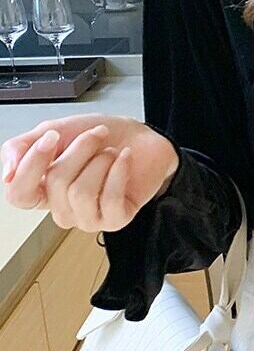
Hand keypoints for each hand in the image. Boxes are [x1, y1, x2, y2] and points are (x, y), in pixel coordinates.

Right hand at [1, 113, 178, 231]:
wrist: (143, 138)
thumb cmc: (103, 137)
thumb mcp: (56, 131)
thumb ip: (23, 147)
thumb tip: (8, 174)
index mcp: (43, 191)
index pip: (19, 196)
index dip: (32, 166)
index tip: (51, 138)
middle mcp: (63, 209)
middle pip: (56, 184)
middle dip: (79, 150)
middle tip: (97, 136)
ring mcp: (89, 218)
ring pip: (81, 192)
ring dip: (100, 161)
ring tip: (111, 152)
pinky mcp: (116, 220)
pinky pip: (110, 197)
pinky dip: (119, 169)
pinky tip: (124, 158)